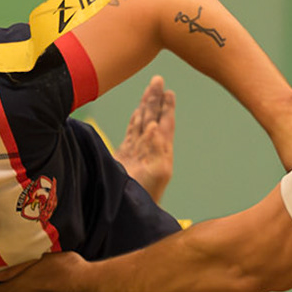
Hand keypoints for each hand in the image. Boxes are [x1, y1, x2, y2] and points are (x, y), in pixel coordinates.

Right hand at [115, 75, 175, 202]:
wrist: (127, 212)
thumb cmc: (146, 195)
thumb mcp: (158, 172)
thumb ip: (156, 148)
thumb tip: (153, 126)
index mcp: (161, 152)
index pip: (164, 124)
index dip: (167, 108)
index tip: (169, 91)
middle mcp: (149, 150)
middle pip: (153, 118)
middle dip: (156, 100)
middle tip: (158, 80)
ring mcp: (136, 152)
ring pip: (141, 123)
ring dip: (146, 107)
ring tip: (151, 89)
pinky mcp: (123, 157)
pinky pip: (130, 133)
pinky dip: (134, 121)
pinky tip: (137, 113)